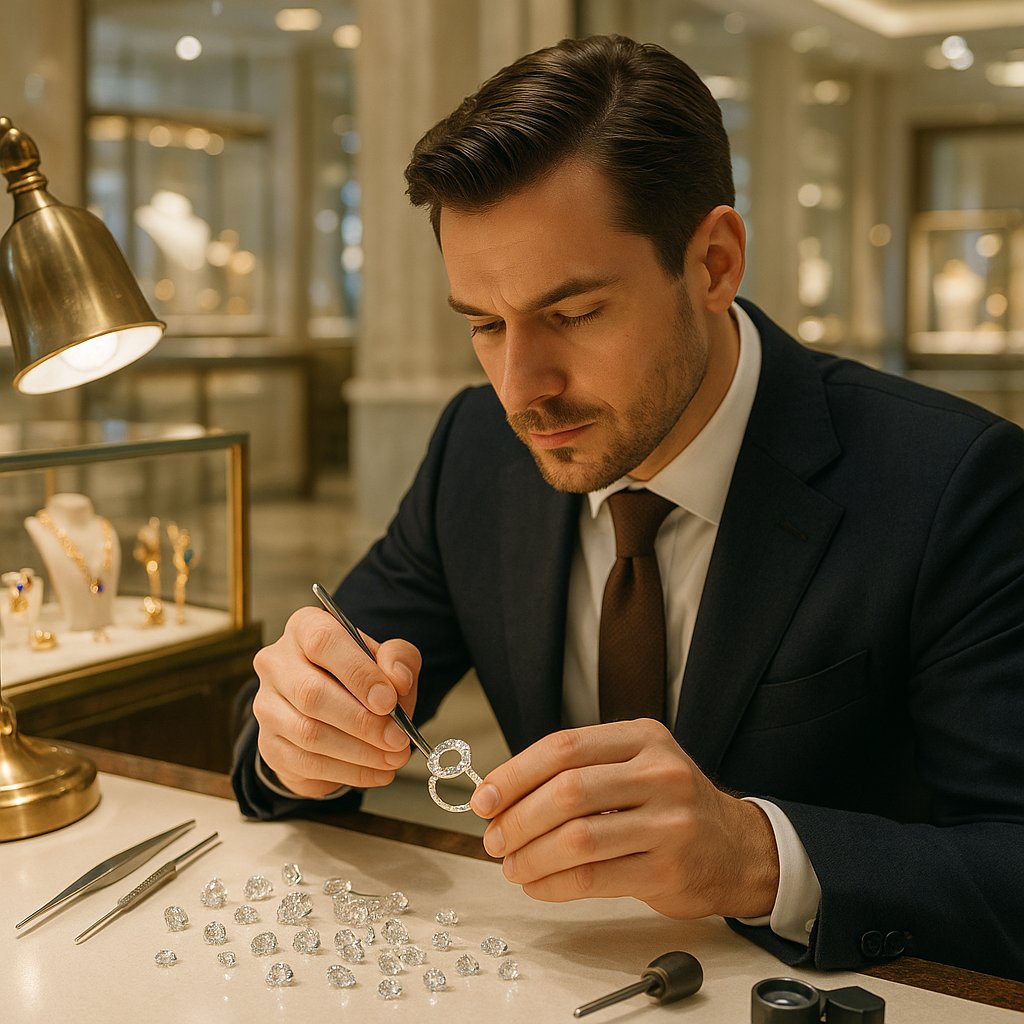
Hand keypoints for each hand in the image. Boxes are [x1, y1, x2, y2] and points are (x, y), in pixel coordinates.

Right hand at [252, 605, 420, 797]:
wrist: (335, 711)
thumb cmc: (362, 677)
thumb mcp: (388, 659)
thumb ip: (399, 659)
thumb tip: (397, 679)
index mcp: (305, 628)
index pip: (324, 642)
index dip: (358, 673)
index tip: (389, 701)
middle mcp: (276, 662)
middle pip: (311, 693)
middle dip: (362, 721)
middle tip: (398, 739)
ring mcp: (267, 705)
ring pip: (308, 732)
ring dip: (359, 752)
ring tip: (394, 757)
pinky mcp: (269, 744)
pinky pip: (306, 762)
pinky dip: (348, 771)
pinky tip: (376, 771)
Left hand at [469, 720, 779, 919]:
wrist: (738, 849)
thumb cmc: (671, 805)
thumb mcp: (638, 765)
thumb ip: (581, 771)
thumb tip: (502, 796)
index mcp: (642, 737)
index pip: (563, 747)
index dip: (515, 773)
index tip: (484, 798)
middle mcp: (659, 773)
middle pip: (566, 791)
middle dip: (518, 818)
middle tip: (494, 839)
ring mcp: (668, 822)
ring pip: (577, 838)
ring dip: (531, 856)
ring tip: (512, 866)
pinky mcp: (668, 869)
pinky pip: (594, 877)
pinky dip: (553, 884)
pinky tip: (538, 885)